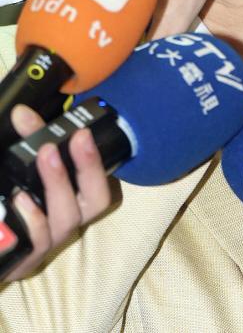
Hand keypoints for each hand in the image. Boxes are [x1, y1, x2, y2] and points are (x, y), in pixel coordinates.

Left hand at [3, 104, 110, 280]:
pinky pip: (37, 243)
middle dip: (85, 168)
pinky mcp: (26, 260)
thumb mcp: (25, 166)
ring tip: (42, 160)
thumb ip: (29, 140)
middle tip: (62, 144)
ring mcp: (50, 242)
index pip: (99, 183)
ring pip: (67, 221)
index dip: (95, 160)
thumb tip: (21, 113)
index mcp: (74, 197)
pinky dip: (33, 221)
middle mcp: (69, 220)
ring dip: (57, 186)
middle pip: (94, 202)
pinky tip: (20, 201)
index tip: (81, 132)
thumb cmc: (13, 201)